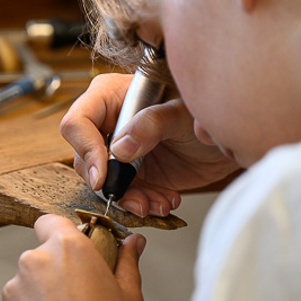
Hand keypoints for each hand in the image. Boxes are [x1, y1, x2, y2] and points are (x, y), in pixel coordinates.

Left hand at [0, 214, 144, 300]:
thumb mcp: (130, 296)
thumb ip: (127, 262)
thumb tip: (133, 243)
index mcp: (68, 248)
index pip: (50, 221)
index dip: (58, 233)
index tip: (68, 249)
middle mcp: (35, 262)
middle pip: (38, 259)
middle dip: (52, 275)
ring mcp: (12, 291)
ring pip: (22, 289)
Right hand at [60, 73, 237, 216]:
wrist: (222, 137)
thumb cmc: (201, 110)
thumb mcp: (180, 113)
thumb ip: (151, 124)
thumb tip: (120, 148)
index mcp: (109, 97)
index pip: (78, 122)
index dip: (85, 150)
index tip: (103, 176)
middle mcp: (108, 123)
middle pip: (84, 159)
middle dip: (112, 184)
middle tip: (138, 198)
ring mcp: (118, 151)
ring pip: (104, 182)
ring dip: (130, 199)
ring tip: (159, 202)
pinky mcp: (131, 174)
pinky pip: (124, 194)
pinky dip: (142, 204)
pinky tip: (164, 201)